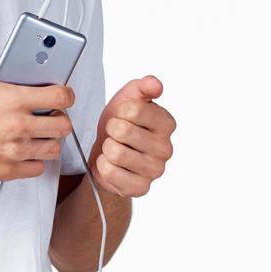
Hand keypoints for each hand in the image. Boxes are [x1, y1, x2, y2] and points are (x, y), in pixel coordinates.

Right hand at [0, 64, 75, 181]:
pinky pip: (37, 168)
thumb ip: (2, 72)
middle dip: (60, 118)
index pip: (61, 97)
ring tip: (37, 133)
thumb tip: (20, 69)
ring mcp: (14, 151)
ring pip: (53, 148)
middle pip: (64, 125)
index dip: (67, 95)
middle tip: (51, 115)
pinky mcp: (6, 170)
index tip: (64, 95)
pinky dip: (34, 159)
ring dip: (48, 139)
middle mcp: (18, 126)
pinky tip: (24, 150)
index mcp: (13, 99)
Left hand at [91, 75, 174, 197]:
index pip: (133, 110)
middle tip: (116, 134)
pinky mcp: (141, 187)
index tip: (123, 116)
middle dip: (111, 130)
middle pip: (122, 130)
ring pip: (115, 152)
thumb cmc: (120, 124)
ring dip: (107, 148)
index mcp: (166, 123)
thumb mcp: (128, 99)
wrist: (108, 153)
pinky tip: (112, 164)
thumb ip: (142, 87)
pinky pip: (110, 172)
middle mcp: (166, 148)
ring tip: (114, 148)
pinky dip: (103, 166)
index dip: (119, 112)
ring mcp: (155, 170)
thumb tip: (155, 84)